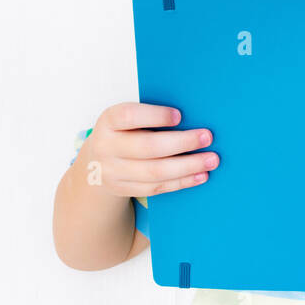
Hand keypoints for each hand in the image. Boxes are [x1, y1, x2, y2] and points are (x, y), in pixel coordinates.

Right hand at [84, 102, 218, 196]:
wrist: (94, 164)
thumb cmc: (121, 133)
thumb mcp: (126, 119)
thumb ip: (150, 117)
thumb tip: (192, 116)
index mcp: (108, 121)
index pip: (129, 116)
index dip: (155, 115)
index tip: (179, 115)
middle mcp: (106, 147)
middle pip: (147, 147)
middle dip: (182, 143)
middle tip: (207, 137)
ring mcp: (112, 172)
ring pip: (154, 172)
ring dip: (188, 166)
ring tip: (211, 160)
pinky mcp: (123, 189)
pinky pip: (156, 187)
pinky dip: (182, 182)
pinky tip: (200, 175)